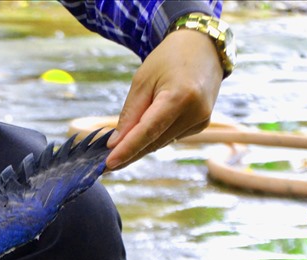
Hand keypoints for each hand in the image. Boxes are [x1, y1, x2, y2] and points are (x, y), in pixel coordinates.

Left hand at [105, 29, 222, 170]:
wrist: (203, 47)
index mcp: (180, 96)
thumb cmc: (169, 58)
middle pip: (154, 141)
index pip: (149, 130)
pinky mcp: (201, 124)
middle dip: (129, 153)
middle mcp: (195, 112)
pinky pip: (170, 136)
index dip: (128, 149)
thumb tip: (115, 144)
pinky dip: (155, 136)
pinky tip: (148, 126)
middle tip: (103, 165)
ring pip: (161, 142)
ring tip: (120, 145)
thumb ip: (130, 114)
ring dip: (140, 145)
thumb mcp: (142, 80)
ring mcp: (201, 120)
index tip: (109, 164)